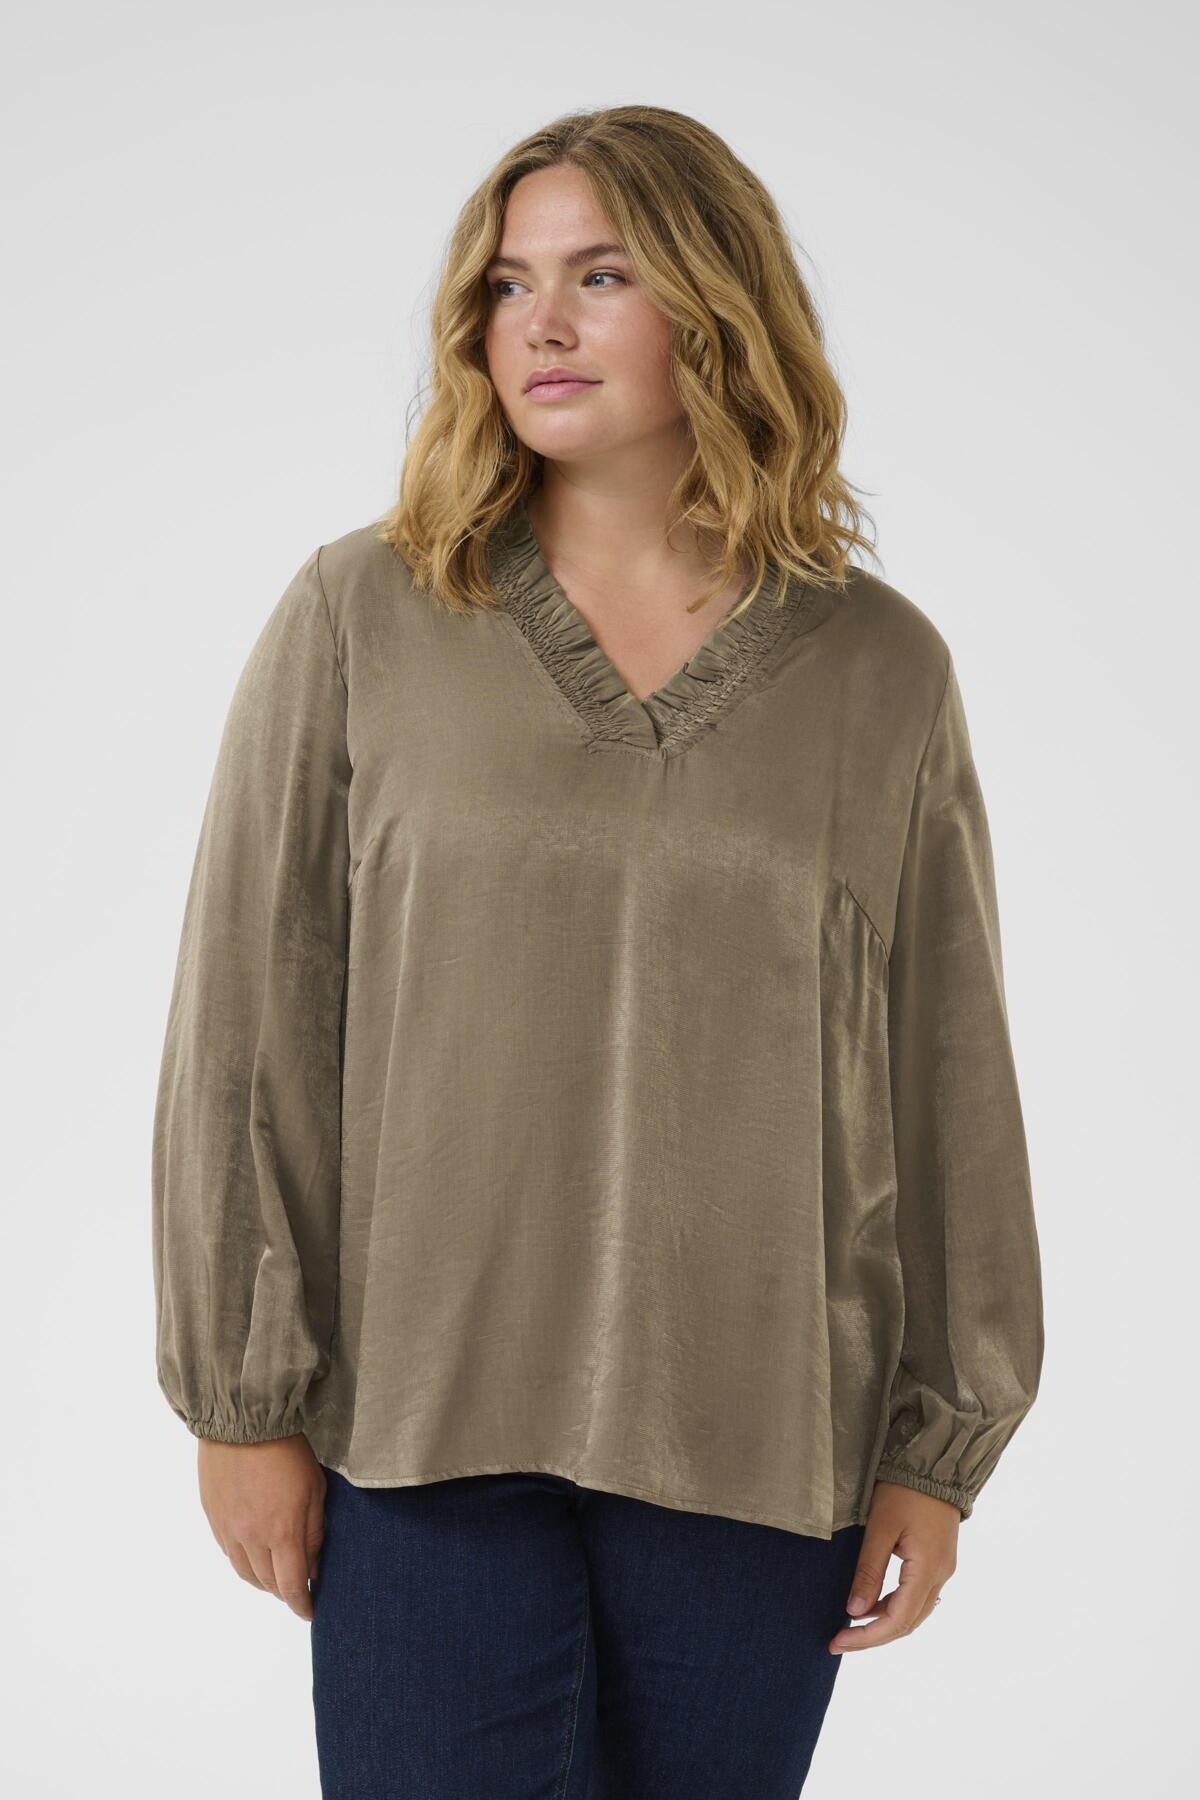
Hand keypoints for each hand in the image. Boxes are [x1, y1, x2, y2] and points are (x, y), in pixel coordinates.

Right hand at [197, 1433, 326, 1621]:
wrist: (242, 1421)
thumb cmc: (287, 1451)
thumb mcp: (315, 1488)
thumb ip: (314, 1533)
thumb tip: (312, 1567)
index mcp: (282, 1532)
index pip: (292, 1585)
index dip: (302, 1604)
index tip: (310, 1611)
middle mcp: (251, 1538)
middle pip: (267, 1584)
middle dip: (284, 1592)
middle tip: (297, 1590)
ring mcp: (228, 1529)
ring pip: (245, 1573)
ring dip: (262, 1582)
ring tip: (276, 1578)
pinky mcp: (213, 1517)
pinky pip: (229, 1553)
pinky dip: (244, 1561)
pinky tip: (254, 1554)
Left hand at [828, 1479, 957, 1652]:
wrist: (935, 1462)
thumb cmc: (904, 1490)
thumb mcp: (880, 1528)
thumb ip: (868, 1571)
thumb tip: (854, 1613)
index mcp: (927, 1570)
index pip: (897, 1621)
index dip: (866, 1637)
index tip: (837, 1642)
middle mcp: (941, 1575)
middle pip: (907, 1623)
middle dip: (873, 1636)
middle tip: (838, 1640)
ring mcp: (943, 1569)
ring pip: (914, 1612)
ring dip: (884, 1623)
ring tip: (851, 1627)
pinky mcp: (939, 1560)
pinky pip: (917, 1596)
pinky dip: (894, 1606)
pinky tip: (872, 1604)